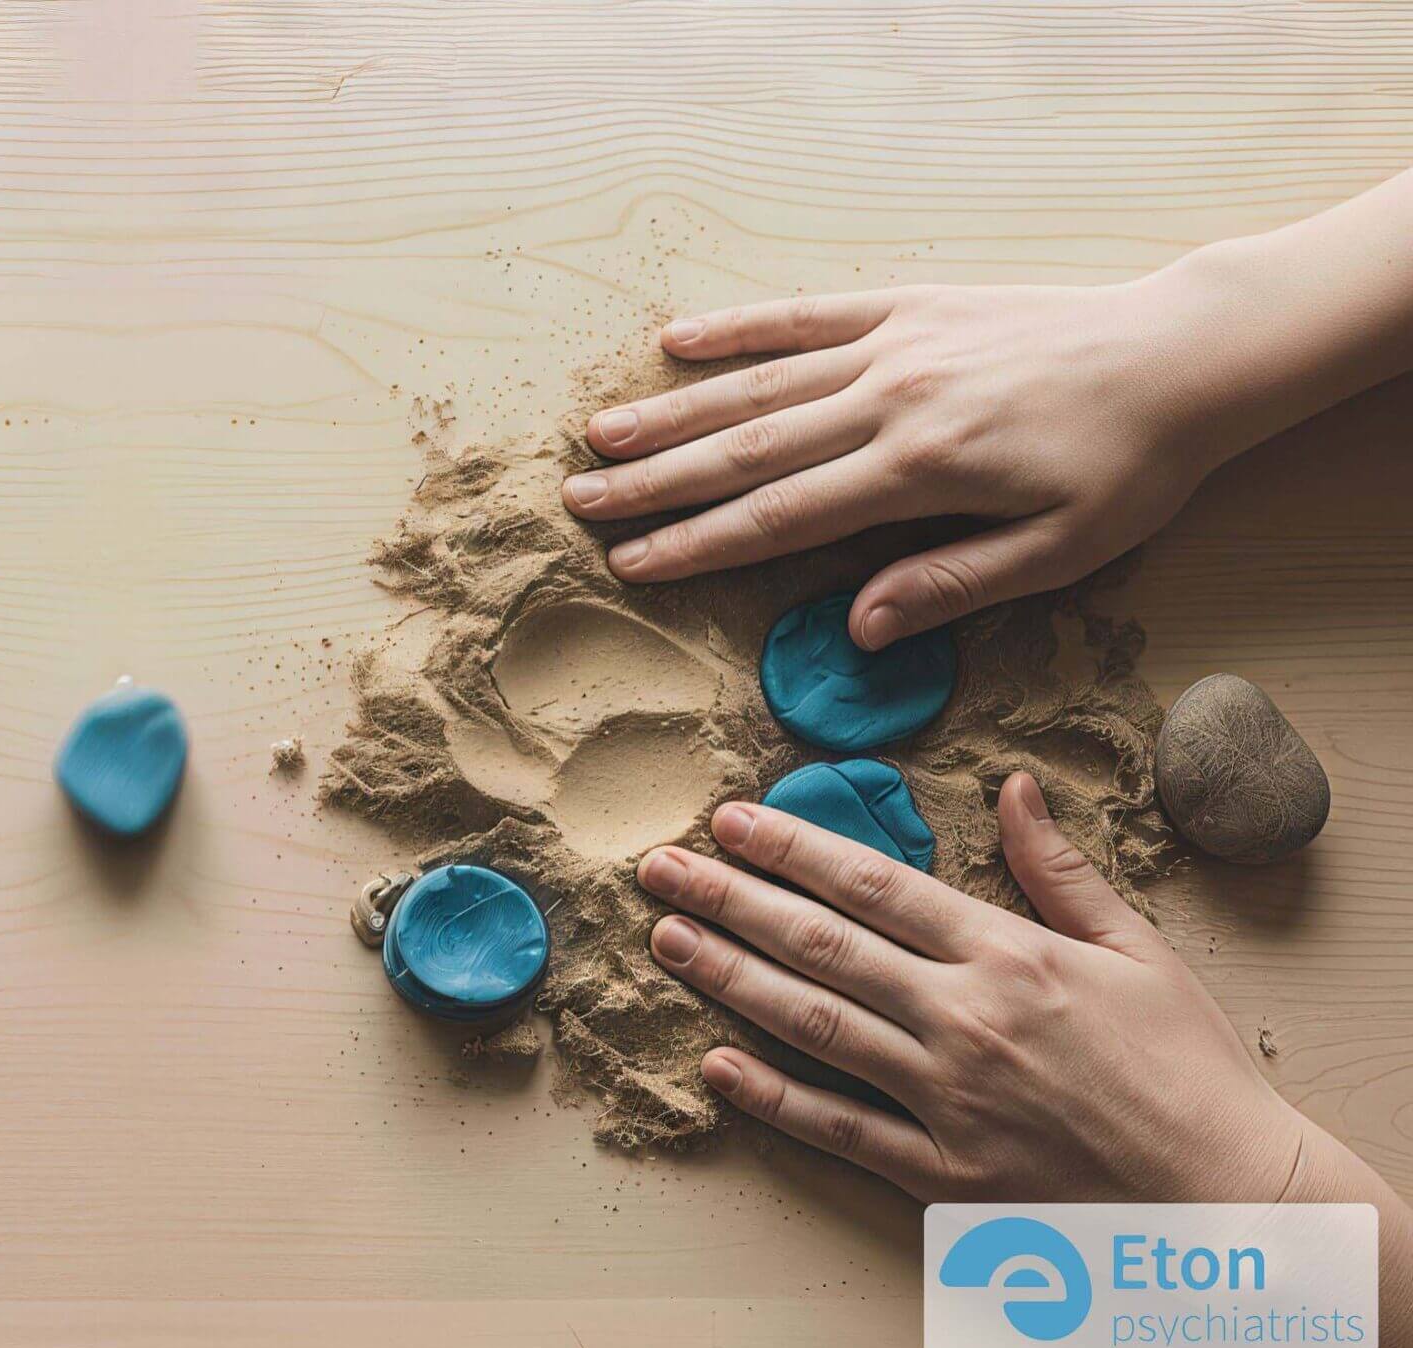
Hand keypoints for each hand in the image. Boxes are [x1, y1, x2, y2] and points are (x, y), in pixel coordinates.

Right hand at [565, 280, 1229, 649]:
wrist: (1183, 355)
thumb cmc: (1130, 467)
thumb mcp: (1061, 552)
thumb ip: (951, 585)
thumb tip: (856, 625)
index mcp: (921, 469)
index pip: (781, 515)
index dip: (698, 544)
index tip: (633, 565)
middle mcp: (890, 399)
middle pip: (747, 448)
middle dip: (657, 482)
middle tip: (580, 504)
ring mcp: (894, 345)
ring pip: (760, 384)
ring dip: (674, 412)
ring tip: (602, 437)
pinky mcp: (909, 306)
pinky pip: (807, 315)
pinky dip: (740, 328)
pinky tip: (677, 340)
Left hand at [636, 772, 1303, 1202]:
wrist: (1234, 1201)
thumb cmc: (1192, 1071)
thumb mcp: (1139, 950)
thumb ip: (1059, 871)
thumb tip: (1012, 787)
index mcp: (1011, 956)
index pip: (877, 886)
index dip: (795, 848)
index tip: (732, 821)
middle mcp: (967, 1020)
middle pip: (822, 946)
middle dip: (732, 899)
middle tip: (662, 867)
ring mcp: (948, 1100)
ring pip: (813, 1026)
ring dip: (729, 978)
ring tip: (668, 939)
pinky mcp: (944, 1176)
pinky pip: (840, 1130)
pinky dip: (773, 1097)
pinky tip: (717, 1065)